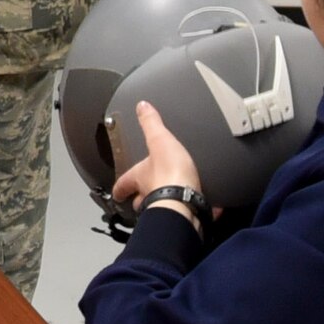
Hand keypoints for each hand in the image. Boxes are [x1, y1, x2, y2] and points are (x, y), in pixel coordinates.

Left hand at [111, 100, 204, 215]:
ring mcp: (167, 208)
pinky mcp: (186, 216)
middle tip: (146, 193)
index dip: (120, 187)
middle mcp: (149, 196)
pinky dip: (196, 209)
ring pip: (161, 208)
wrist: (187, 200)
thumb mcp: (159, 140)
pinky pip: (190, 213)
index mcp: (140, 178)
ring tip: (175, 196)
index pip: (124, 183)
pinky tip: (205, 205)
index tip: (117, 191)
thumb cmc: (169, 173)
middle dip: (142, 197)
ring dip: (166, 203)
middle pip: (140, 199)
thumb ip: (151, 124)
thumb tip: (142, 107)